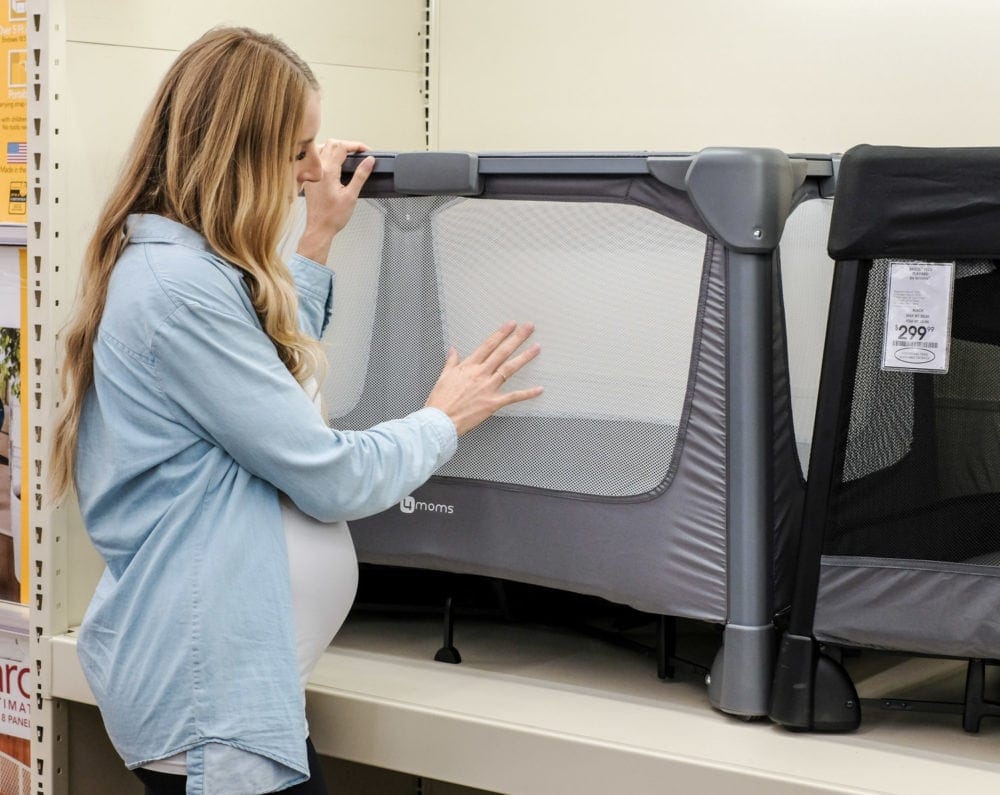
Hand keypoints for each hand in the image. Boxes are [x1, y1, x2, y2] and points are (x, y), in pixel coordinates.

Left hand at [297, 139, 374, 262]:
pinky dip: (327, 154)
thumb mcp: (352, 195)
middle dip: (347, 145)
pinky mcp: (310, 178)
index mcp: (328, 171)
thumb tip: (369, 161)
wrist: (319, 228)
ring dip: (336, 147)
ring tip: (348, 155)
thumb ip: (361, 175)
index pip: (342, 147)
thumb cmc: (332, 217)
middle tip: (359, 153)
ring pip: (323, 148)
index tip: (366, 151)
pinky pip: (317, 158)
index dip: (356, 146)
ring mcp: (313, 173)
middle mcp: (318, 169)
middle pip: (332, 143)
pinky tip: (334, 162)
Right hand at [425, 322, 542, 435]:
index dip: (501, 333)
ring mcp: (488, 388)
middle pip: (502, 352)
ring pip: (509, 369)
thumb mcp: (444, 377)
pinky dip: (527, 393)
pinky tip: (539, 389)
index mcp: (469, 366)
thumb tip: (453, 350)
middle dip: (517, 338)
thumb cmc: (440, 401)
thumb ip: (451, 362)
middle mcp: (481, 374)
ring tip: (536, 348)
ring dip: (524, 357)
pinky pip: (513, 397)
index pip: (488, 345)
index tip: (511, 324)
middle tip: (529, 328)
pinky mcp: (493, 403)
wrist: (440, 420)